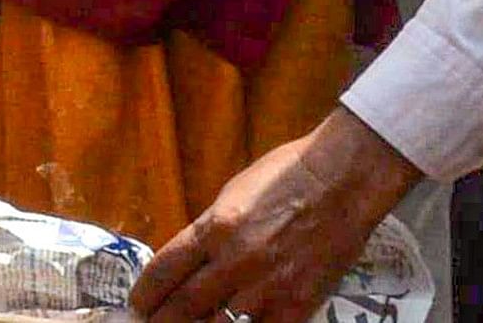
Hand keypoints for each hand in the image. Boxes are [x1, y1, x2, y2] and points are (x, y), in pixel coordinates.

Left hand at [133, 109, 421, 322]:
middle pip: (182, 306)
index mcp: (214, 228)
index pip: (164, 270)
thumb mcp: (235, 193)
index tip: (138, 305)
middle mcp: (234, 262)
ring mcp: (265, 288)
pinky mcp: (295, 307)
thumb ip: (211, 230)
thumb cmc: (289, 174)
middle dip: (162, 321)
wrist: (344, 180)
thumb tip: (191, 260)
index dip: (145, 294)